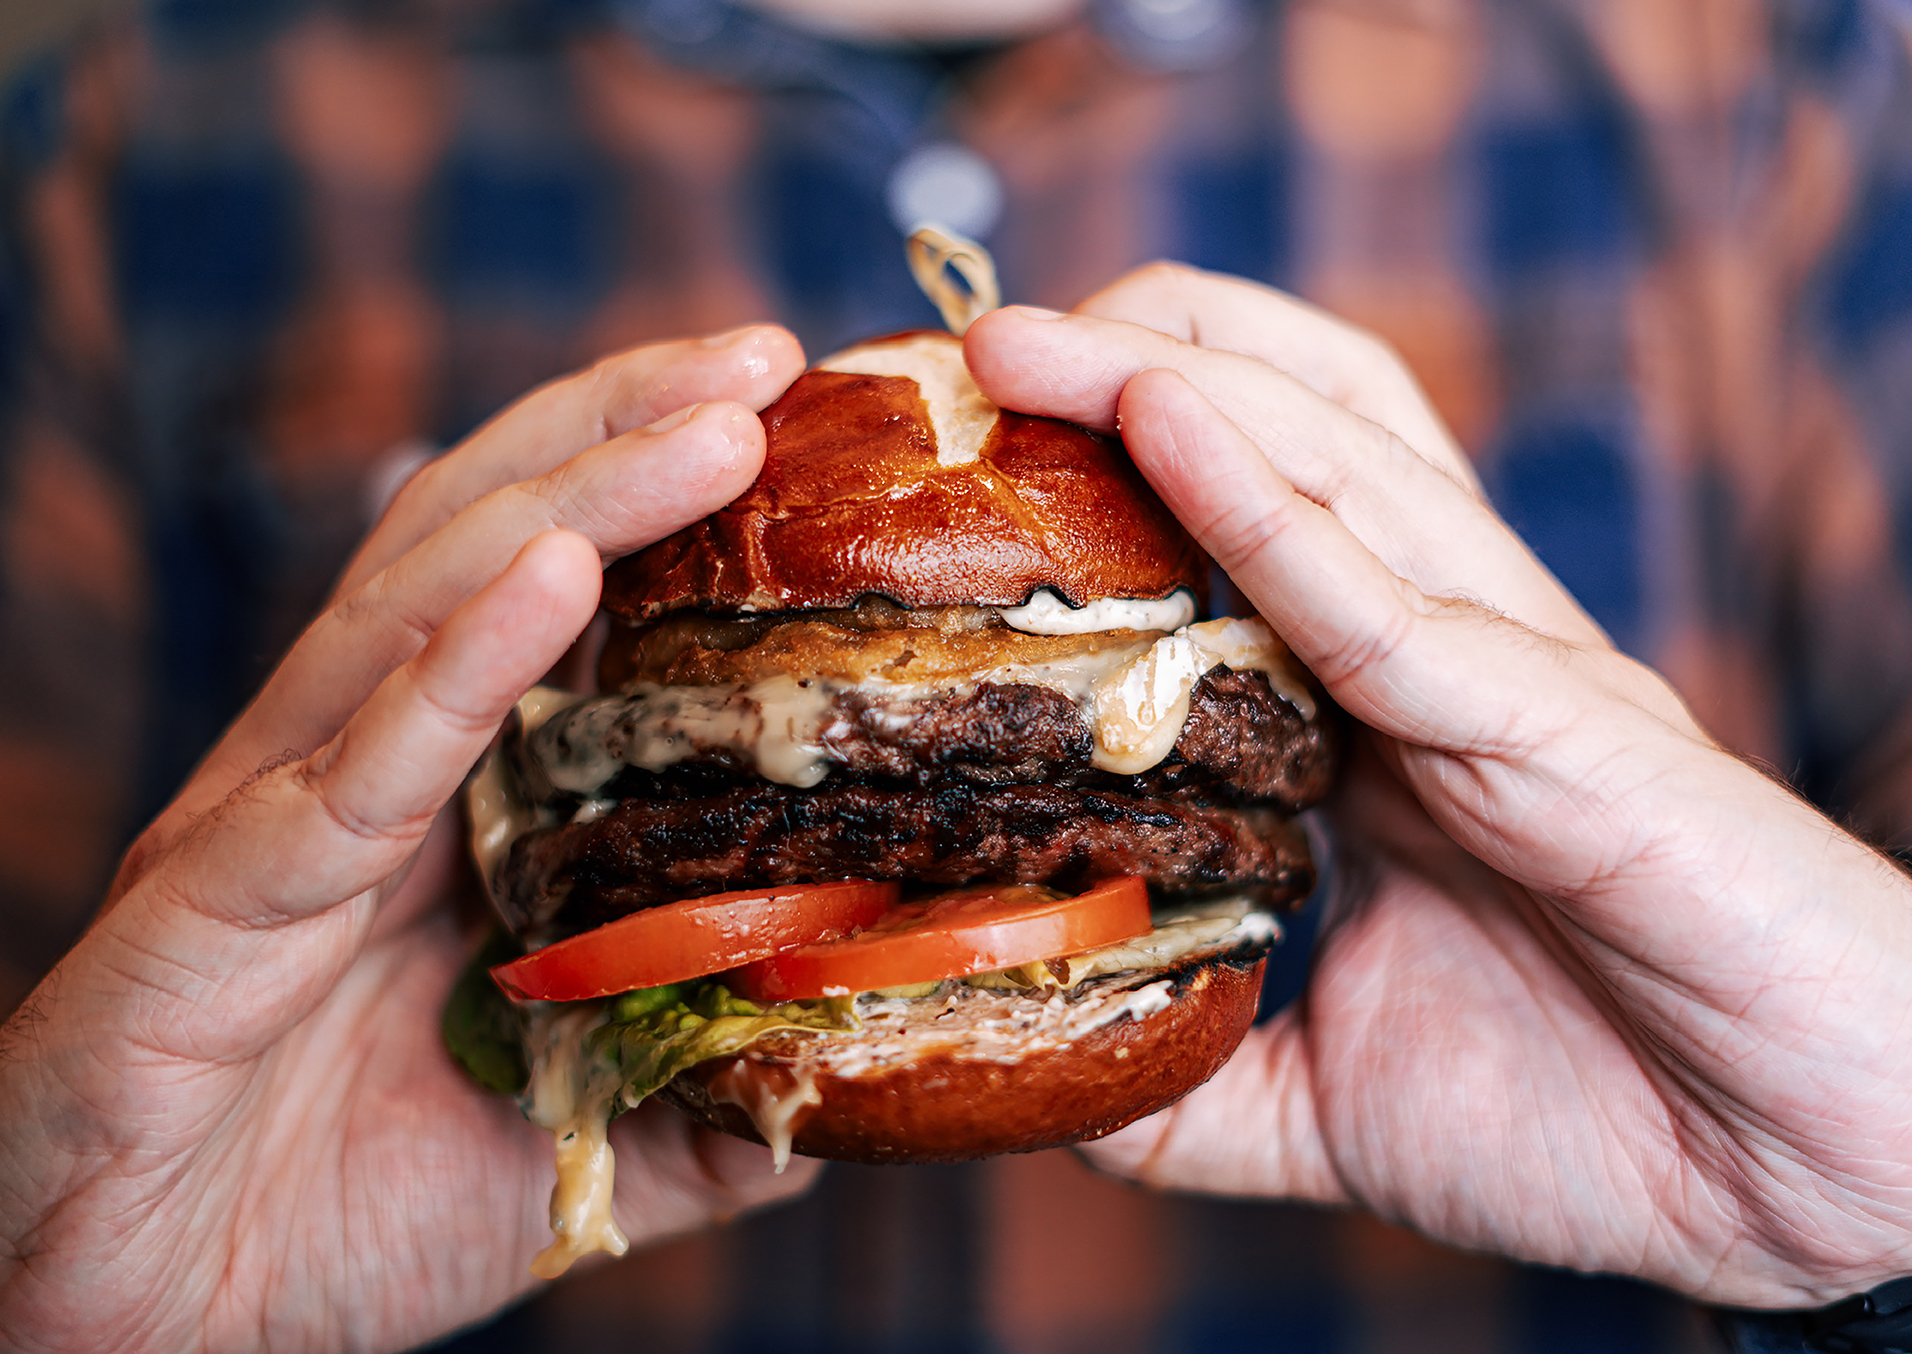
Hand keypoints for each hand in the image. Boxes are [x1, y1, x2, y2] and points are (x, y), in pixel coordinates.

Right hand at [0, 328, 811, 1352]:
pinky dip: (454, 662)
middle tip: (768, 357)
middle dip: (626, 429)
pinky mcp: (216, 899)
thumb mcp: (569, 1146)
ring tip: (712, 420)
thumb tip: (848, 1051)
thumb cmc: (336, 1218)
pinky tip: (554, 574)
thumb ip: (700, 1089)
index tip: (795, 427)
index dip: (656, 495)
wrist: (138, 1326)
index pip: (546, 591)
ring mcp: (275, 817)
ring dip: (575, 497)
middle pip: (488, 539)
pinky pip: (347, 763)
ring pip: (421, 606)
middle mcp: (350, 768)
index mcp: (432, 799)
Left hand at [967, 267, 1911, 1308]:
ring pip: (1336, 469)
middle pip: (1281, 446)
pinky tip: (1164, 419)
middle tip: (971, 351)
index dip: (1097, 480)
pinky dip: (1271, 505)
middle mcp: (1435, 662)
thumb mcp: (1329, 1102)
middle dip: (1123, 370)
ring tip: (1028, 336)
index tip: (951, 464)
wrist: (1811, 1175)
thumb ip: (1192, 1077)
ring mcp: (1504, 674)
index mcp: (1377, 727)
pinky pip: (1393, 596)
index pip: (1232, 543)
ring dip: (1171, 383)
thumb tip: (1049, 1074)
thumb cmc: (1595, 1118)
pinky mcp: (1566, 726)